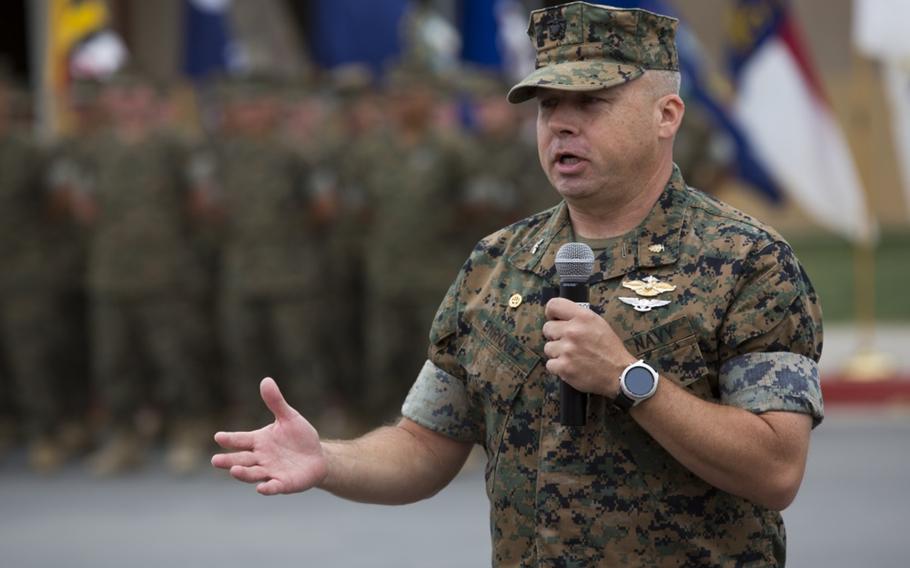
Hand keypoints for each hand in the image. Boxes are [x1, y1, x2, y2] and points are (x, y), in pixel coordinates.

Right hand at [212, 377, 326, 494]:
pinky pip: (274, 486)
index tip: (218, 437)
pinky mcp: (283, 483)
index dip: (229, 439)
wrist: (317, 457)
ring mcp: (270, 471)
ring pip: (253, 473)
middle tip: (215, 461)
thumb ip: (276, 402)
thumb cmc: (299, 437)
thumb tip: (266, 380)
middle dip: (228, 461)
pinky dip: (268, 488)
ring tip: (234, 471)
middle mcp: (260, 458)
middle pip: (241, 459)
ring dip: (243, 473)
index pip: (240, 440)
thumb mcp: (289, 417)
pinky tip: (262, 488)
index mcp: (258, 441)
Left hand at [542, 297, 636, 397]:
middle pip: (547, 328)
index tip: (554, 320)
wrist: (619, 374)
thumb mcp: (599, 324)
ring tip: (573, 356)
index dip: (551, 313)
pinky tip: (571, 366)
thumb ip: (578, 318)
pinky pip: (550, 364)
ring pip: (548, 348)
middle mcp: (573, 331)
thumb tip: (560, 317)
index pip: (553, 305)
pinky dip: (559, 367)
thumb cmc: (610, 350)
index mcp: (583, 317)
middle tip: (568, 342)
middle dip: (555, 336)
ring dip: (557, 353)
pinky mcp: (563, 367)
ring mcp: (567, 350)